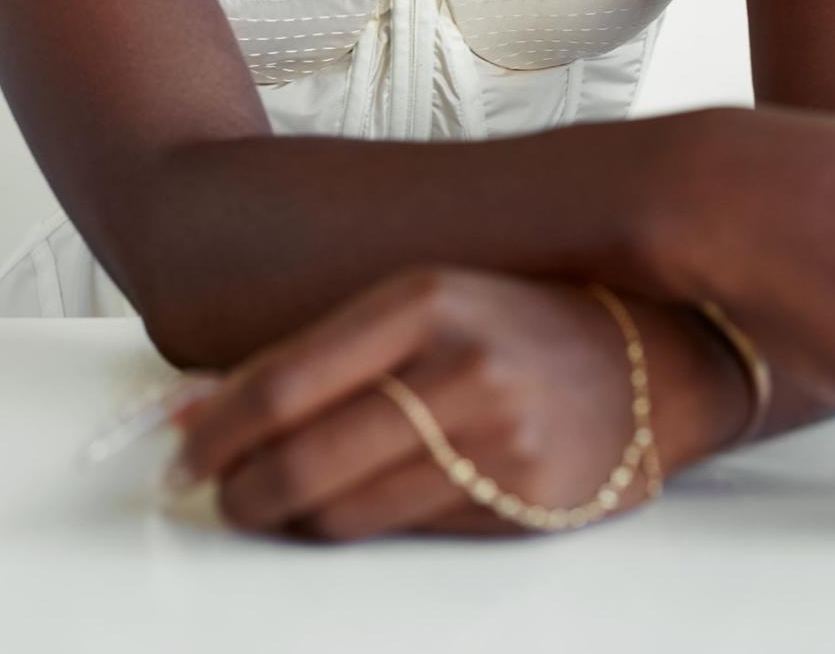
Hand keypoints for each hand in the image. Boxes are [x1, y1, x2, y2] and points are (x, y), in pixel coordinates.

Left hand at [166, 265, 716, 541]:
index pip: (284, 383)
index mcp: (423, 300)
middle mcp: (458, 367)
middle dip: (237, 489)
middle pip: (303, 460)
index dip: (214, 431)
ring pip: (343, 513)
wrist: (656, 355)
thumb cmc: (523, 321)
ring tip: (264, 505)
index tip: (177, 453)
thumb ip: (323, 351)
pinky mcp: (520, 503)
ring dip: (285, 519)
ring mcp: (494, 441)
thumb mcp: (425, 303)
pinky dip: (352, 530)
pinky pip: (403, 534)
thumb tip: (207, 404)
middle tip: (209, 494)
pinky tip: (337, 511)